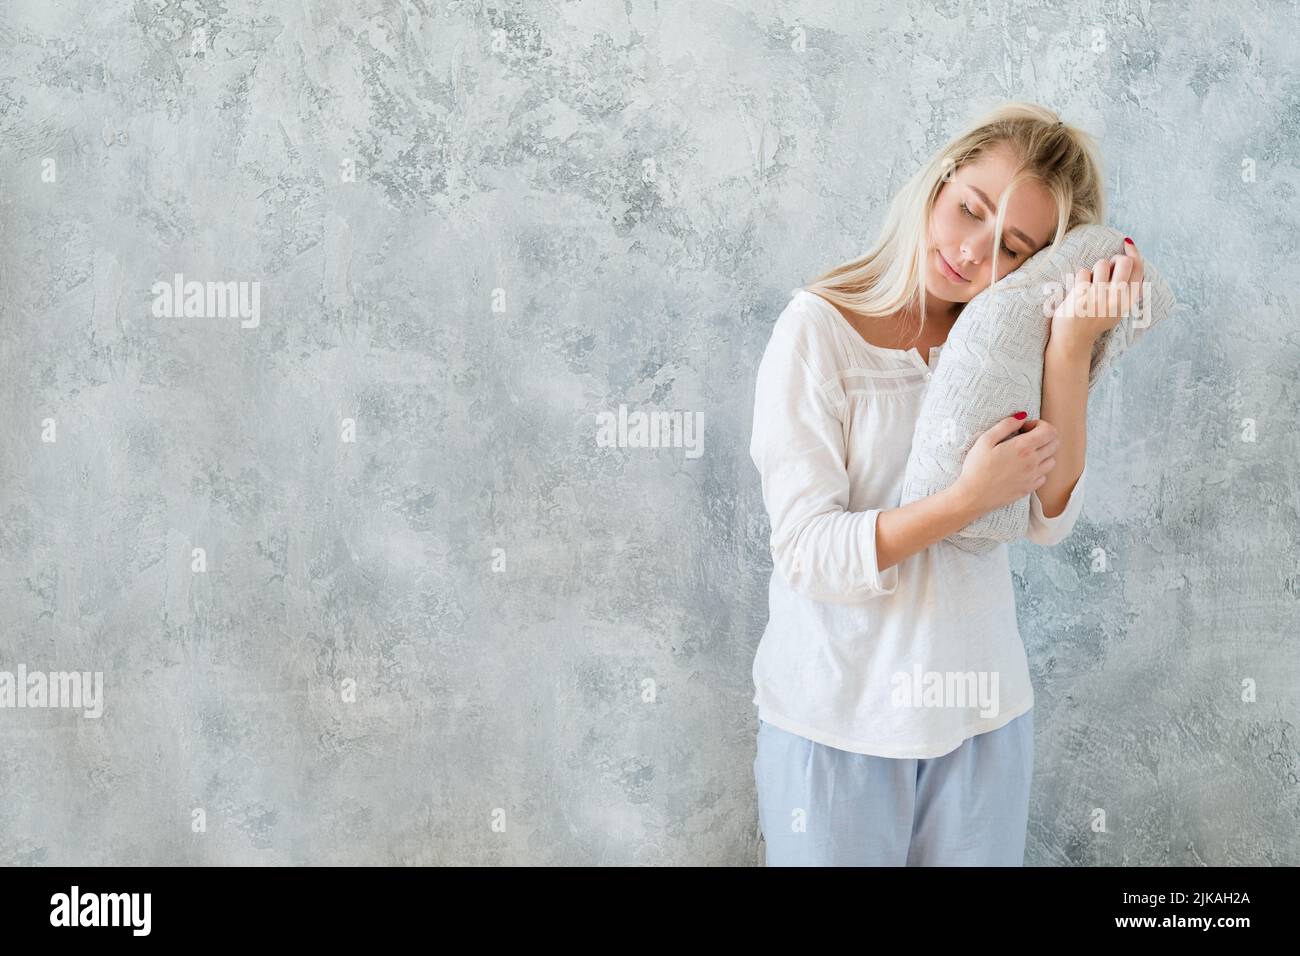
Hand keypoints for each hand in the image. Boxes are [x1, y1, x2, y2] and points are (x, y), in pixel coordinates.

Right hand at [955, 415, 1059, 515]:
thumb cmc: (976, 467)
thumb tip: (1022, 416)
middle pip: (1055, 443)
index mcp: (1022, 448)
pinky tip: (1024, 468)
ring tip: (1026, 453)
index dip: (1039, 424)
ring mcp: (1033, 477)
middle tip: (1026, 438)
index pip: (1049, 430)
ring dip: (1043, 453)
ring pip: (1052, 460)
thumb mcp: (985, 440)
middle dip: (1044, 436)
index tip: (1025, 427)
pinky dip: (1039, 469)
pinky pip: (1044, 475)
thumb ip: (1006, 425)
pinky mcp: (1030, 488)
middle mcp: (1032, 462)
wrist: (973, 496)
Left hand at [1050, 237, 1144, 353]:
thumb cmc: (1095, 321)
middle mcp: (1117, 299)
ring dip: (1094, 270)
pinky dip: (1079, 278)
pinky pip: (1083, 272)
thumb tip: (1132, 258)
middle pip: (1124, 261)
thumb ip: (1127, 290)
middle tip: (1106, 269)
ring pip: (1102, 263)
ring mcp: (1099, 296)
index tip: (1127, 244)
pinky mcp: (1082, 295)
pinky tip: (1078, 291)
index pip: (1139, 269)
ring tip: (1090, 284)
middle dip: (1114, 259)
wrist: (1073, 340)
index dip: (1134, 253)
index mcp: (1128, 302)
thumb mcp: (1118, 309)